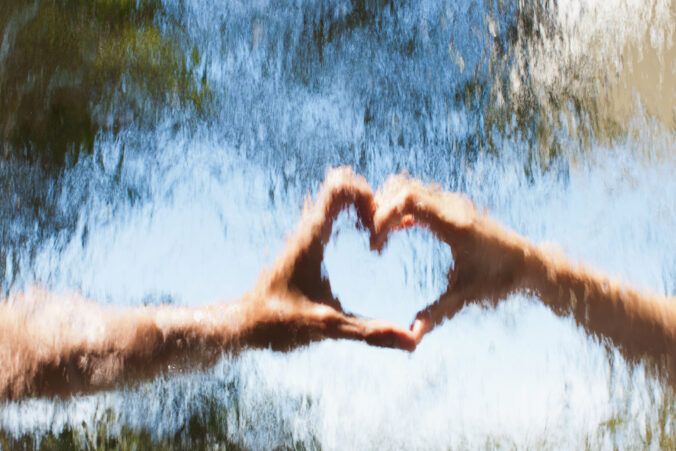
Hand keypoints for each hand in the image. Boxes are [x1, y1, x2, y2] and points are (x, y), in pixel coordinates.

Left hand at [240, 167, 417, 351]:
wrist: (243, 327)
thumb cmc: (278, 324)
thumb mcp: (327, 328)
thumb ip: (369, 332)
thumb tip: (412, 342)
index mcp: (310, 238)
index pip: (339, 186)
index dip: (365, 197)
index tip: (374, 229)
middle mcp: (307, 228)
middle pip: (341, 180)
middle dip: (368, 197)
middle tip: (379, 230)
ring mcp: (306, 233)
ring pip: (336, 192)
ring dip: (361, 204)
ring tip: (375, 235)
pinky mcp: (306, 242)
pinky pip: (332, 210)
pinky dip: (353, 213)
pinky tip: (365, 243)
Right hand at [372, 174, 530, 341]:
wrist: (531, 263)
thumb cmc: (501, 279)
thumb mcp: (466, 296)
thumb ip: (437, 314)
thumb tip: (411, 338)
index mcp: (454, 225)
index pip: (408, 199)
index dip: (383, 216)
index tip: (376, 247)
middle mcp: (452, 208)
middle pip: (403, 187)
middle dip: (379, 210)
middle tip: (373, 242)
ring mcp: (452, 204)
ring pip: (409, 188)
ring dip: (389, 206)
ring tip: (380, 237)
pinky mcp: (452, 208)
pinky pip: (420, 196)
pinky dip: (402, 207)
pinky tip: (397, 231)